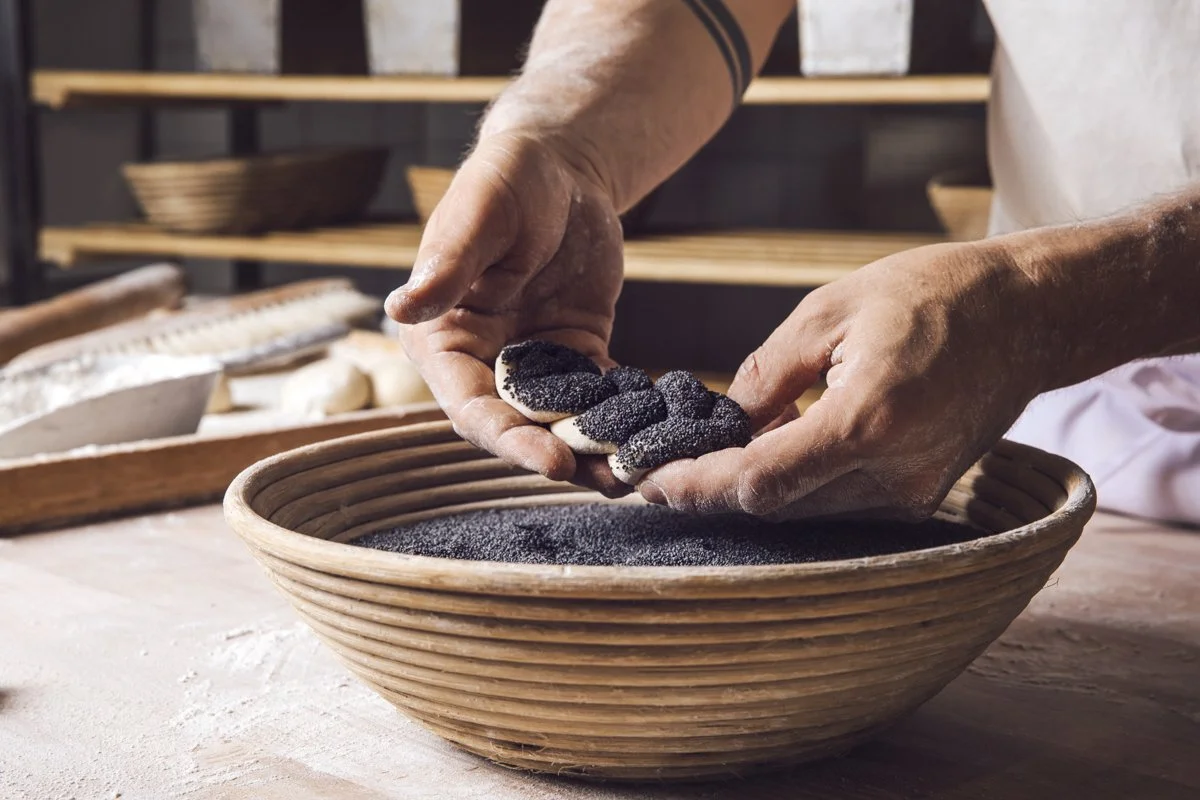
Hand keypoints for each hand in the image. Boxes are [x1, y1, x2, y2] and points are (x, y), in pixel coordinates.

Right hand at [386, 132, 629, 495]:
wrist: (560, 167)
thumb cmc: (507, 180)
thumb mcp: (480, 216)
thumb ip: (447, 265)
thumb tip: (399, 307)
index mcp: (442, 338)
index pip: (469, 405)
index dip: (508, 439)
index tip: (551, 462)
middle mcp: (482, 361)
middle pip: (516, 425)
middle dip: (558, 457)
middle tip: (607, 481)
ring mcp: (531, 362)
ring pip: (559, 420)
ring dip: (595, 450)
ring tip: (639, 475)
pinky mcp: (576, 354)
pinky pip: (598, 396)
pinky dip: (623, 418)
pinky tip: (657, 436)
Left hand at [638, 240, 1052, 519]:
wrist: (1027, 315)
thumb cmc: (932, 295)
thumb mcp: (831, 311)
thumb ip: (767, 375)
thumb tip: (721, 423)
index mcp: (868, 420)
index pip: (758, 481)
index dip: (695, 486)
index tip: (646, 480)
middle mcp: (893, 474)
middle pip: (774, 506)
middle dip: (712, 489)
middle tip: (662, 466)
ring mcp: (912, 495)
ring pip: (802, 512)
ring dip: (752, 488)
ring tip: (711, 449)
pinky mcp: (919, 499)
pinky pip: (835, 504)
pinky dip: (795, 484)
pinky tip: (772, 447)